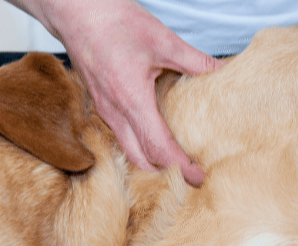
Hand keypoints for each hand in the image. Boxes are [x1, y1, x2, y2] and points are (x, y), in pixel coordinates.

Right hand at [10, 0, 223, 185]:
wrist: (74, 11)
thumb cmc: (112, 21)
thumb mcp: (162, 39)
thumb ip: (196, 61)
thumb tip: (223, 72)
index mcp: (132, 100)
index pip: (159, 148)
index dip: (181, 168)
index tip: (199, 178)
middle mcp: (114, 112)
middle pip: (142, 161)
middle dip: (167, 174)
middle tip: (193, 177)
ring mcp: (104, 111)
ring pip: (128, 151)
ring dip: (152, 163)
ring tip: (177, 165)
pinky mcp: (101, 105)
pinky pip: (121, 137)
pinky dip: (139, 148)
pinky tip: (156, 141)